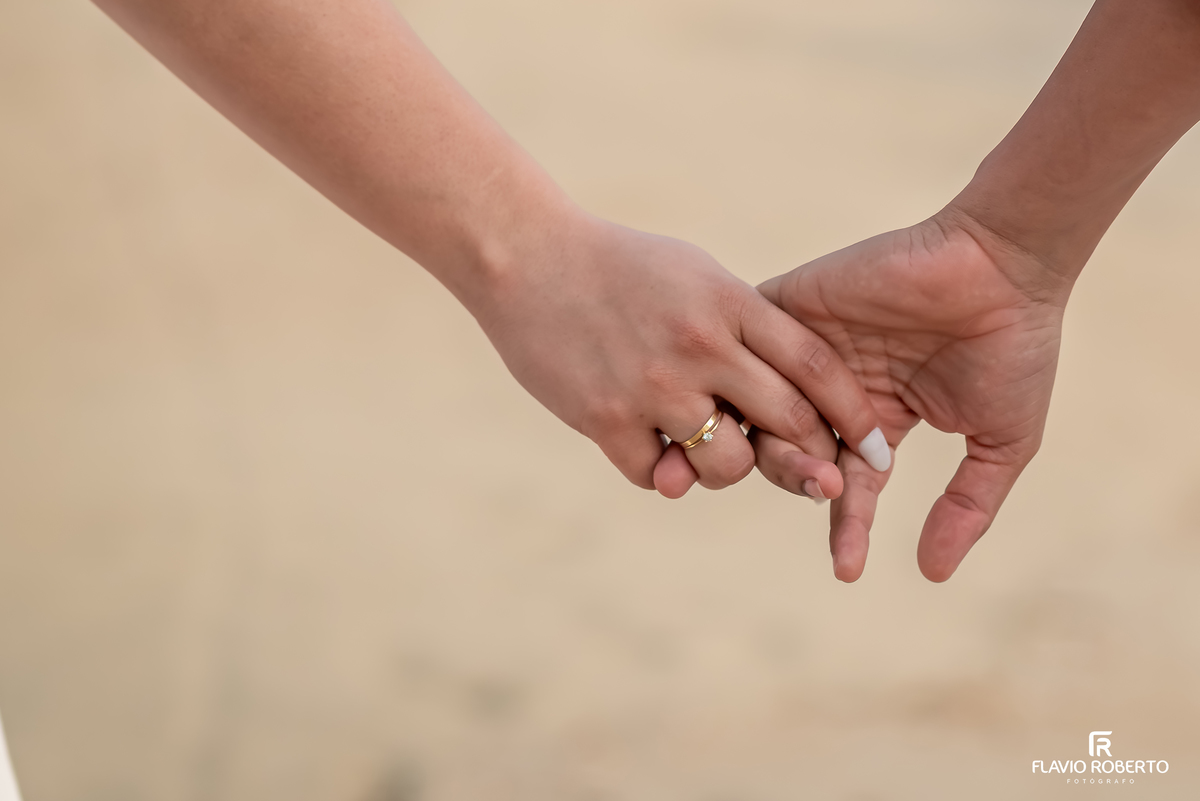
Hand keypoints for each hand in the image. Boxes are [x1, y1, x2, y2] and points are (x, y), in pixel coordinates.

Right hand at [475, 211, 888, 496]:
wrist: (524, 258)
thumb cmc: (619, 266)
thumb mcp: (696, 274)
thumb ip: (745, 325)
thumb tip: (792, 388)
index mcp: (729, 302)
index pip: (815, 365)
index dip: (854, 413)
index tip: (878, 445)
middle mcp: (698, 346)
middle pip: (786, 421)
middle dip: (811, 457)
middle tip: (818, 474)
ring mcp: (651, 385)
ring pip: (726, 464)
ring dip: (728, 469)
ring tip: (708, 449)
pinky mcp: (603, 418)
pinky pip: (657, 476)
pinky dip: (664, 473)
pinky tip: (653, 448)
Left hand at [755, 207, 1068, 580]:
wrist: (1002, 263)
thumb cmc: (1013, 347)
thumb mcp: (1000, 442)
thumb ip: (966, 506)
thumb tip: (931, 574)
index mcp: (876, 419)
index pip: (845, 483)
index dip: (846, 525)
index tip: (847, 571)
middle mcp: (833, 389)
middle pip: (789, 452)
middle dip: (801, 478)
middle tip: (826, 486)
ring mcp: (808, 349)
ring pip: (762, 410)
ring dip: (775, 443)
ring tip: (806, 460)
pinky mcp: (790, 307)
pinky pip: (750, 351)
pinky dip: (751, 382)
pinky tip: (760, 413)